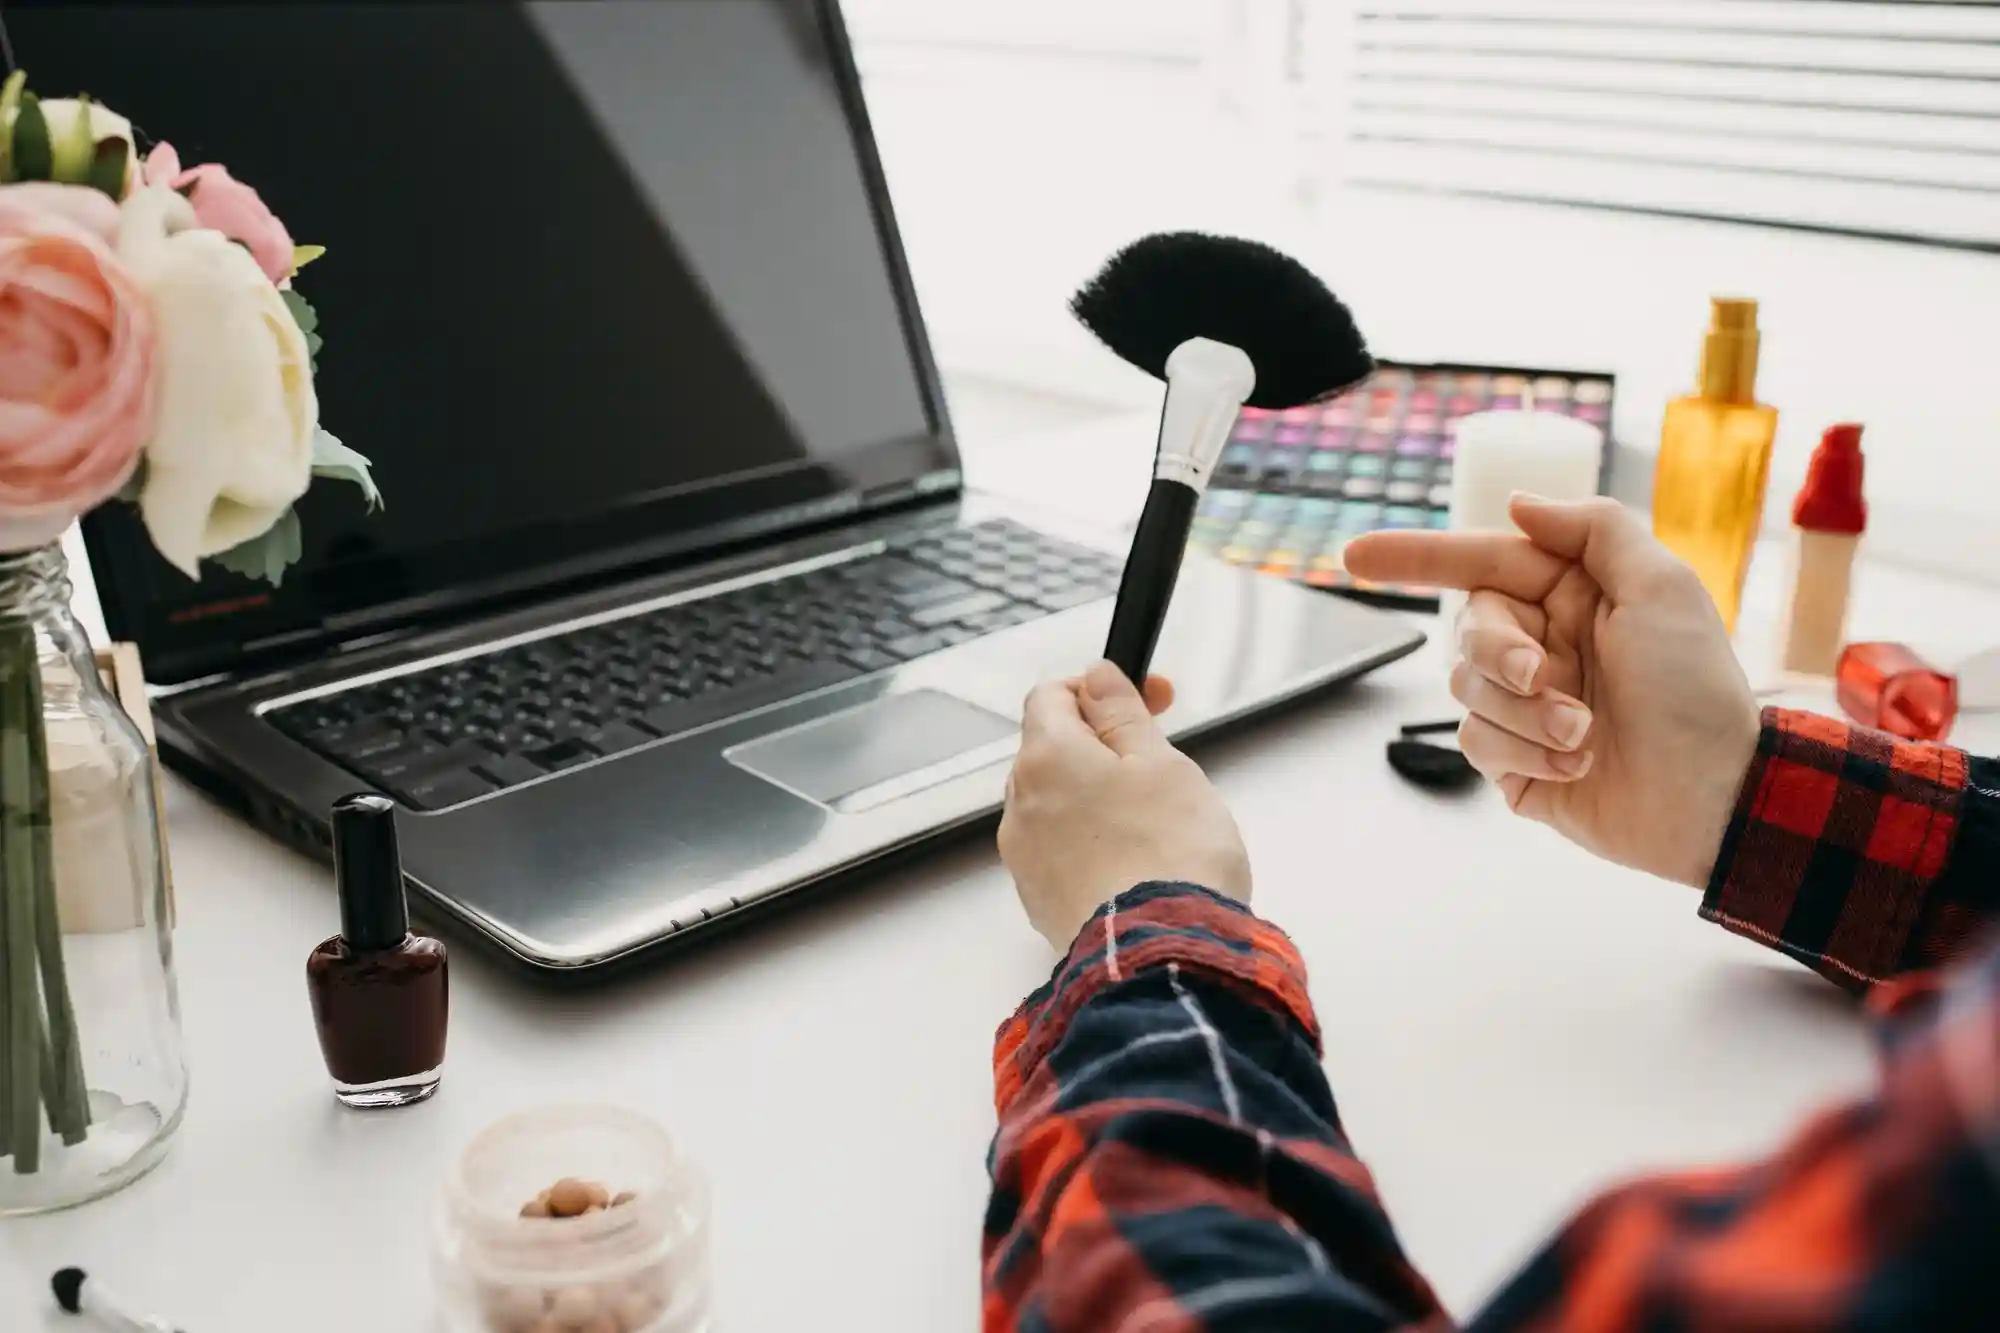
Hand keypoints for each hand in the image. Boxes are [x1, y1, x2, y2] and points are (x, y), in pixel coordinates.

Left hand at [999, 662, 1249, 949]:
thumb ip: (1122, 713)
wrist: (1162, 955)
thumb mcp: (1161, 762)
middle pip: (1053, 750)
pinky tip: (1138, 862)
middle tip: (1162, 762)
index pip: (1052, 695)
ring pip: (1058, 804)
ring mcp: (1025, 857)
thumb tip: (1097, 677)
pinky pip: (1062, 852)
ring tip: (1157, 823)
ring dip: (1098, 798)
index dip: (1102, 689)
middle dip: (1104, 746)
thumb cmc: (1171, 855)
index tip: (1152, 699)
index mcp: (1045, 757)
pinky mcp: (1040, 900)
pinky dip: (1094, 844)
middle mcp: (1021, 804)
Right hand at [1346, 495, 1759, 886]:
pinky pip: (1476, 743)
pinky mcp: (1516, 763)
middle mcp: (1544, 644)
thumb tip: (1518, 503)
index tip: (1354, 554)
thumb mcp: (1664, 588)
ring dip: (1525, 713)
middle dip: (1498, 652)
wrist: (1715, 798)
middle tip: (1542, 676)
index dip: (1415, 556)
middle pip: (1467, 627)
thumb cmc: (1697, 691)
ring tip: (1583, 735)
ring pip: (1466, 689)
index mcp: (1572, 596)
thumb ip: (1594, 530)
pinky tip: (1577, 766)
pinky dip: (1525, 753)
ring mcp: (1527, 707)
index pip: (1480, 561)